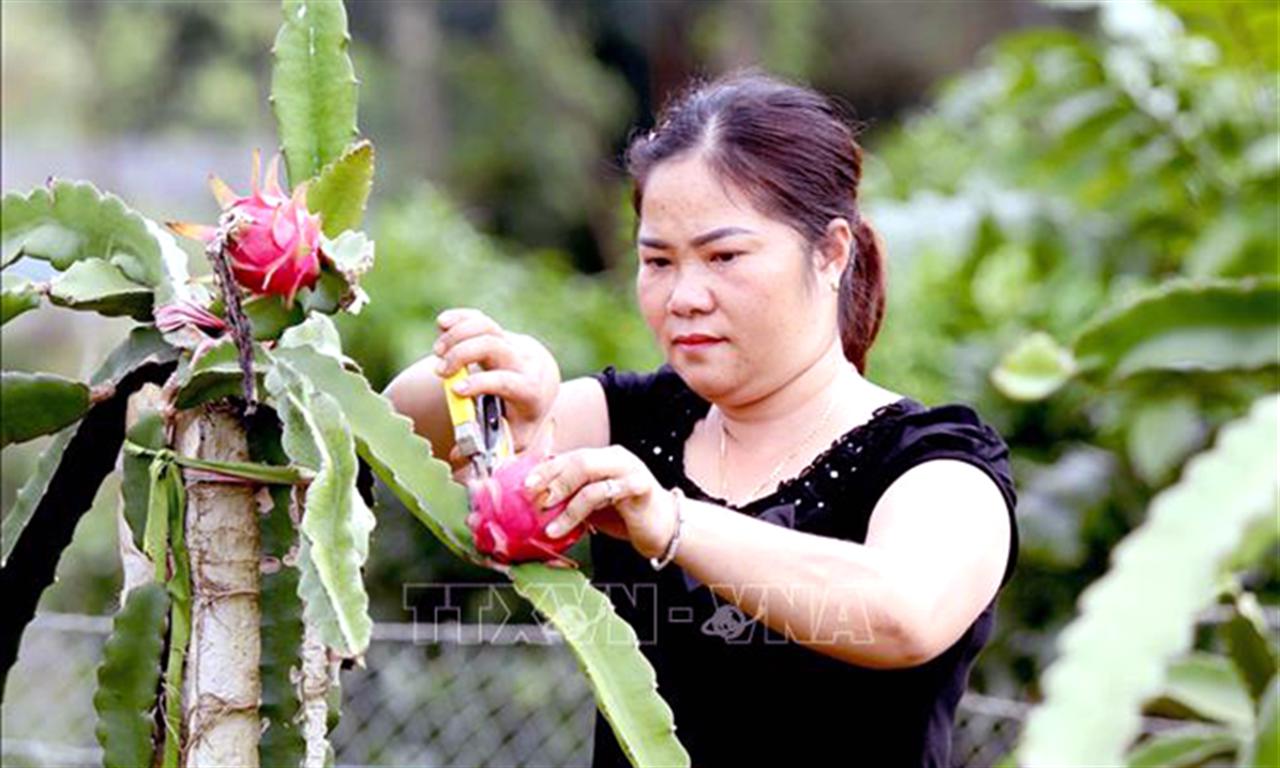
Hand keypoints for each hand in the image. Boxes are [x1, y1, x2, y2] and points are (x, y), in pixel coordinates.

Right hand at [433, 308, 560, 453]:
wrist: (542, 384)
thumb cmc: (524, 416)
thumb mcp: (515, 437)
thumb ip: (490, 450)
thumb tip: (458, 459)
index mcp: (531, 390)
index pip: (509, 381)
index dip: (482, 383)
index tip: (456, 390)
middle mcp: (523, 362)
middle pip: (496, 346)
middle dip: (463, 354)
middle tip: (440, 371)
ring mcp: (511, 344)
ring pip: (487, 327)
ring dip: (458, 335)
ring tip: (437, 352)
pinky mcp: (499, 332)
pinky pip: (480, 318)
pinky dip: (460, 318)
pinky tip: (441, 323)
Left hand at [524, 446, 679, 560]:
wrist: (666, 530)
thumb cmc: (627, 517)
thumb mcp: (593, 505)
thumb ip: (571, 497)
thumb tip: (534, 501)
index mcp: (603, 458)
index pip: (569, 456)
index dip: (544, 468)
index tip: (523, 484)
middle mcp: (615, 458)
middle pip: (577, 458)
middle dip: (551, 476)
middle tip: (532, 496)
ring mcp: (630, 469)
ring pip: (588, 472)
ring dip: (563, 500)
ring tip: (547, 522)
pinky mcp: (640, 486)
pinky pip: (605, 492)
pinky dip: (579, 511)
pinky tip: (565, 528)